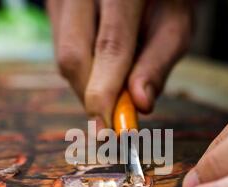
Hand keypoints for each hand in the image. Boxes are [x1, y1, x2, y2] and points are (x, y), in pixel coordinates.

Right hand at [47, 0, 193, 126]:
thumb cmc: (162, 1)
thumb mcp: (174, 26)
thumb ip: (157, 64)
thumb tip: (140, 106)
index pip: (110, 47)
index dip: (106, 94)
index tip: (107, 133)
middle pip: (74, 57)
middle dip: (92, 97)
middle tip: (112, 121)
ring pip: (64, 57)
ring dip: (88, 84)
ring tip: (115, 79)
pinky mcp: (53, 6)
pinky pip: (60, 49)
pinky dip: (82, 70)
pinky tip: (101, 64)